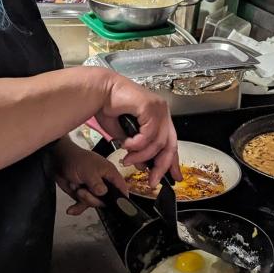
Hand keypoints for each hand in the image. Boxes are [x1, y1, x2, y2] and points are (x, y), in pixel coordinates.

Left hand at [53, 139, 128, 215]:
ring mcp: (93, 189)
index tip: (119, 206)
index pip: (121, 186)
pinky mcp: (83, 194)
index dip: (122, 197)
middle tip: (82, 191)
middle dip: (93, 199)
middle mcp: (103, 182)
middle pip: (106, 199)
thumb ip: (96, 183)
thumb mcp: (88, 171)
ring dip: (84, 200)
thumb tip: (103, 193)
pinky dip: (77, 208)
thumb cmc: (76, 160)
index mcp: (109, 173)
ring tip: (77, 190)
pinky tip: (71, 209)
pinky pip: (83, 205)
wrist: (59, 160)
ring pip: (94, 203)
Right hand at [94, 71, 180, 186]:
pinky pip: (149, 134)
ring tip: (128, 159)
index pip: (171, 142)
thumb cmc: (109, 109)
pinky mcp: (151, 106)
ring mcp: (158, 108)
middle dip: (161, 166)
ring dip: (142, 155)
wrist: (99, 92)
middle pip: (170, 145)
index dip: (172, 162)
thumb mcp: (126, 137)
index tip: (174, 177)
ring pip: (158, 142)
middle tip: (152, 180)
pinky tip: (127, 144)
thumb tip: (144, 165)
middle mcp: (162, 111)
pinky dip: (137, 144)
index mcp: (158, 117)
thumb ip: (137, 150)